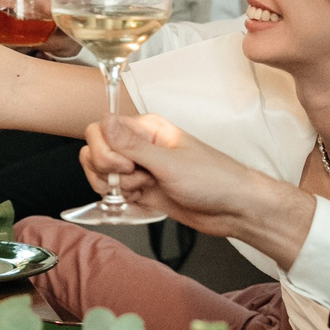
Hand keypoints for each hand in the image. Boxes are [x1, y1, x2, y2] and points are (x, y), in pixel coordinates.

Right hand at [80, 112, 310, 258]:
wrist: (233, 209)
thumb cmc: (214, 180)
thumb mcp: (170, 163)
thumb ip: (132, 145)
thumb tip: (104, 120)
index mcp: (147, 128)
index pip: (101, 130)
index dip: (105, 151)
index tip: (127, 166)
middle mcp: (139, 145)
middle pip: (95, 151)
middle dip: (107, 171)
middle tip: (134, 178)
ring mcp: (139, 168)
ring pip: (100, 172)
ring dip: (114, 187)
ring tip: (143, 189)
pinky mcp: (141, 188)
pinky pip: (112, 191)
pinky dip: (120, 200)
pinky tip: (143, 200)